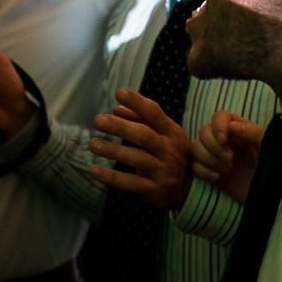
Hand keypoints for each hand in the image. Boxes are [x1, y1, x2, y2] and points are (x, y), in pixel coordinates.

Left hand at [88, 89, 193, 210]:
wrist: (188, 188)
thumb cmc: (168, 153)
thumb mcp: (161, 134)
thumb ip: (140, 119)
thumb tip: (116, 108)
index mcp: (172, 132)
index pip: (155, 114)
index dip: (137, 102)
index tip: (119, 92)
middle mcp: (170, 150)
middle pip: (144, 136)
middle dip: (120, 127)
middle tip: (98, 120)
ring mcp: (163, 171)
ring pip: (136, 159)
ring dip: (113, 150)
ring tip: (92, 144)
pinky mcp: (154, 189)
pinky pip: (130, 182)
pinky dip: (111, 177)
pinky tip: (94, 170)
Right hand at [190, 111, 263, 204]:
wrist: (272, 196)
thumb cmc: (274, 168)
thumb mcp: (268, 147)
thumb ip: (253, 132)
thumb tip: (232, 125)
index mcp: (240, 130)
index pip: (219, 116)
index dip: (217, 126)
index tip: (224, 140)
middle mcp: (225, 141)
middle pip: (203, 130)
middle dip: (213, 146)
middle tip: (230, 160)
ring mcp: (215, 157)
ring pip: (195, 147)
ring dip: (208, 158)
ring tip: (226, 169)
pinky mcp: (210, 172)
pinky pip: (194, 166)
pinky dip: (203, 171)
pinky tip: (217, 178)